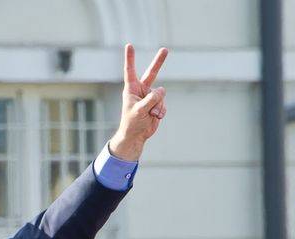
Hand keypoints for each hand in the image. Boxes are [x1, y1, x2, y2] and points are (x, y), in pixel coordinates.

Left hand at [108, 44, 167, 161]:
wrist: (136, 136)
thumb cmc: (132, 123)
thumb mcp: (139, 110)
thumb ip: (151, 99)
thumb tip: (162, 90)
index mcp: (131, 89)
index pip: (130, 70)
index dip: (130, 58)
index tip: (129, 45)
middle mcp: (141, 90)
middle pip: (152, 73)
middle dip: (159, 62)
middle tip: (165, 49)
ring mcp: (150, 97)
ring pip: (161, 95)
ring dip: (158, 106)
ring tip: (151, 114)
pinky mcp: (157, 105)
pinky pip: (164, 104)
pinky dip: (161, 111)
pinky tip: (155, 117)